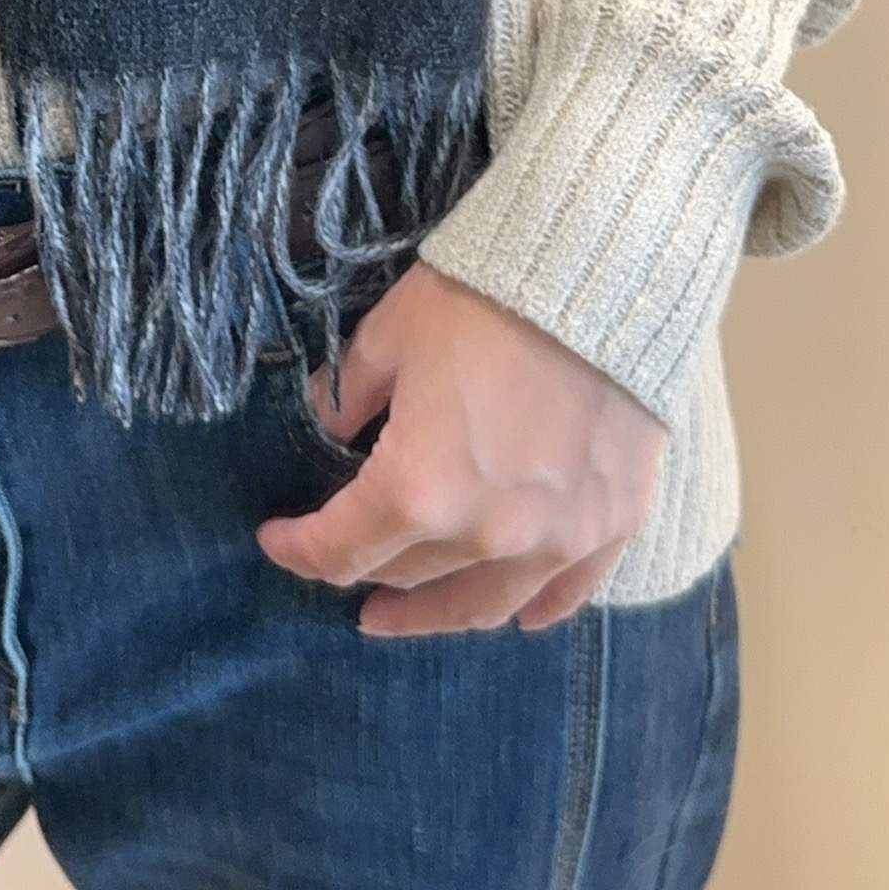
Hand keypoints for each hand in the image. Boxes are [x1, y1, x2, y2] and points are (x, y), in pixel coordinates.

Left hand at [255, 262, 665, 637]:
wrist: (595, 273)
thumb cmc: (479, 301)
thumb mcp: (388, 338)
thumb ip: (347, 396)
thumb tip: (328, 426)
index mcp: (418, 492)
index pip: (341, 549)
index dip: (298, 549)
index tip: (276, 538)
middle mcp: (486, 536)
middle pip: (408, 574)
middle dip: (362, 568)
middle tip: (340, 559)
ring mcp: (556, 540)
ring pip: (483, 603)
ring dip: (434, 612)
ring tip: (401, 614)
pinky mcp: (612, 525)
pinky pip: (567, 592)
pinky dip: (534, 609)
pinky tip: (515, 616)